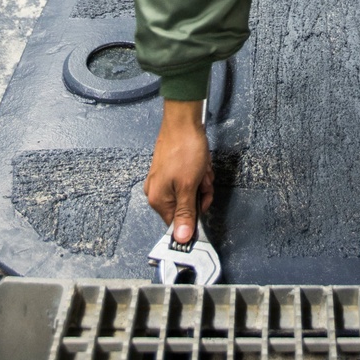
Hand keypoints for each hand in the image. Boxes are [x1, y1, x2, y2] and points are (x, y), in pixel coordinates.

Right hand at [144, 100, 213, 242]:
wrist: (183, 120)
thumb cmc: (184, 149)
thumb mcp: (188, 186)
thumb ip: (185, 213)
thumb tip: (182, 239)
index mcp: (158, 199)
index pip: (177, 224)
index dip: (193, 216)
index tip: (202, 203)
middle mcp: (158, 191)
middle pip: (186, 207)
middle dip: (199, 193)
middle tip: (202, 180)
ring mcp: (165, 179)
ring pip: (191, 192)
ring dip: (201, 181)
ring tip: (201, 168)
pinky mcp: (173, 168)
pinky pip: (190, 179)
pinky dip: (199, 172)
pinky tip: (200, 162)